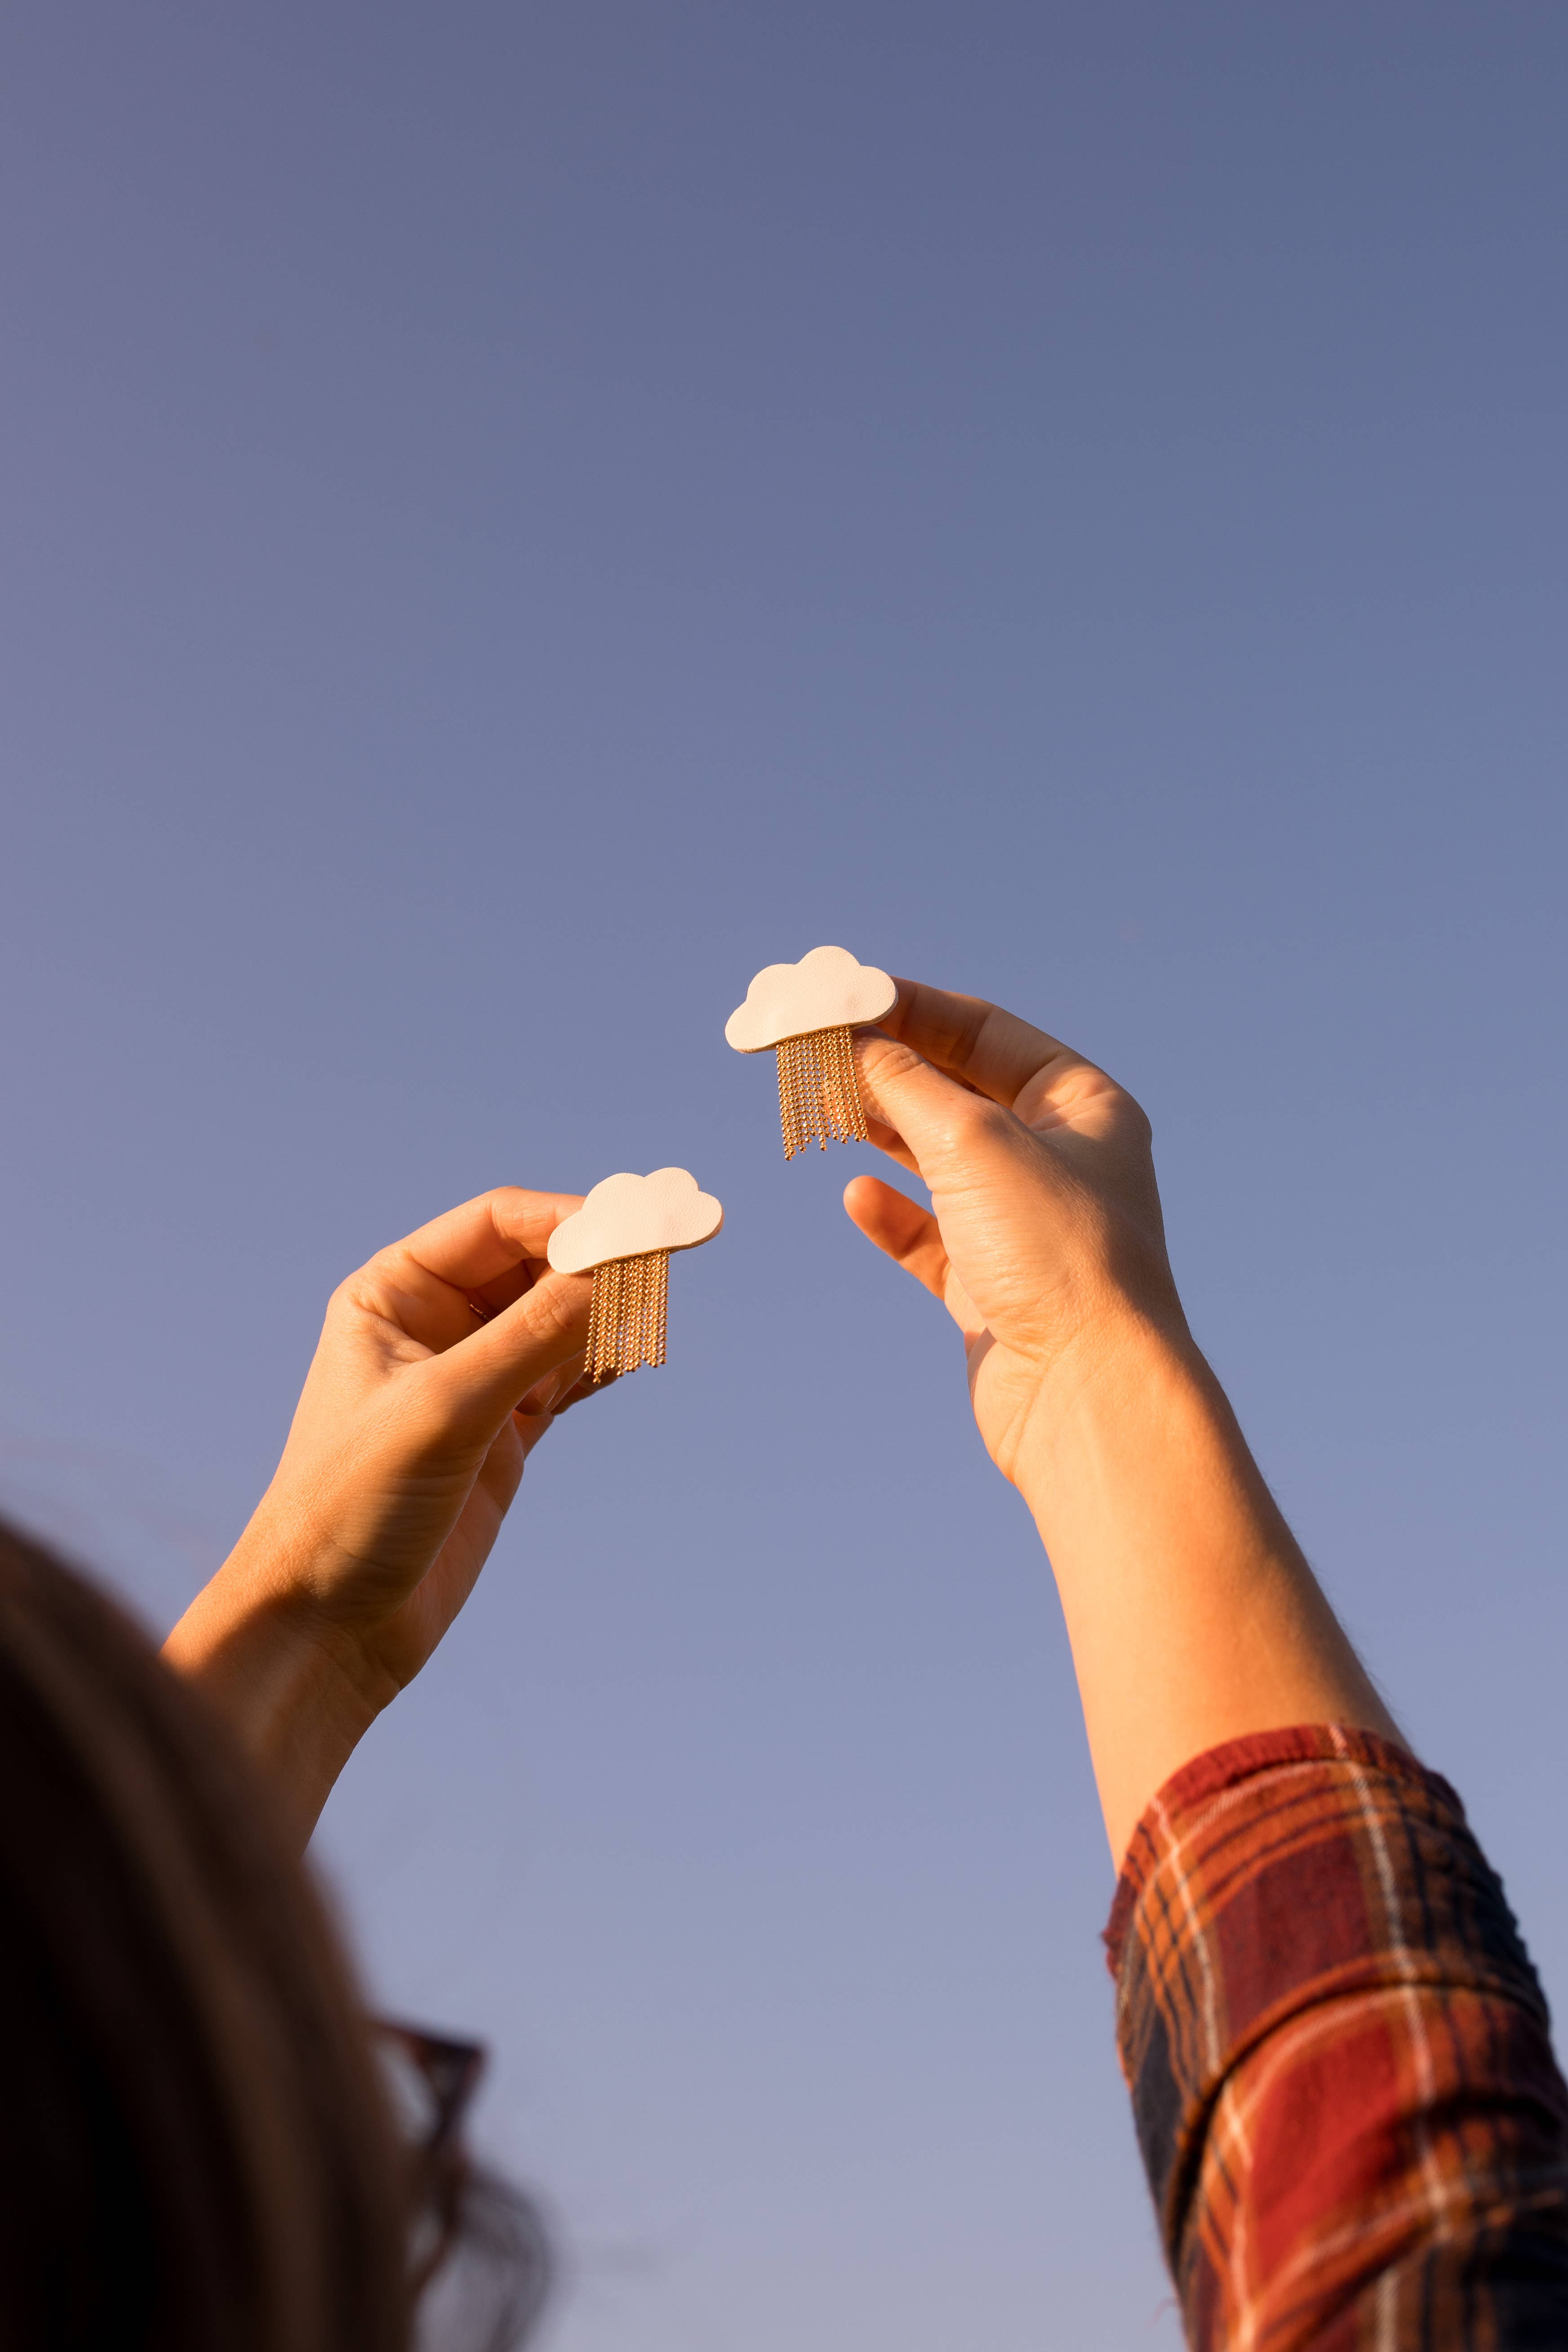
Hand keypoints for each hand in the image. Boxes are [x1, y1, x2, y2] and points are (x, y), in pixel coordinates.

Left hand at [166, 1186, 602, 1834]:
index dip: (573, 1218)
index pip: (499, 1224)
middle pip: (537, 1265)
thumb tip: (614, 1270)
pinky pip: (567, 1377)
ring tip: (657, 1314)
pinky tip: (636, 1352)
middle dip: (600, 1263)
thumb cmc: (351, 1505)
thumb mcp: (445, 1409)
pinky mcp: (502, 1435)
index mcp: (393, 1294)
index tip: (643, 1223)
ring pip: (559, 1321)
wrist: (328, 1626)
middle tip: (667, 1263)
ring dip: (609, 1312)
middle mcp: (432, 1326)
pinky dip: (603, 1362)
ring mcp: (472, 1381)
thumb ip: (531, 1337)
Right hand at [844, 981, 1185, 1483]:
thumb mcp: (973, 1141)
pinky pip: (931, 1237)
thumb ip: (905, 1083)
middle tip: (807, 1048)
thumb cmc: (1056, 1254)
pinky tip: (856, 1197)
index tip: (835, 997)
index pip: (983, 1030)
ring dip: (877, 1131)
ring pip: (936, 1160)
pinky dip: (892, 1213)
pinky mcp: (993, 1289)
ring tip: (819, 1106)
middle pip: (954, 1090)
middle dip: (882, 1066)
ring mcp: (1026, 1226)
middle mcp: (1060, 1160)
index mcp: (1083, 1106)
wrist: (1087, 1394)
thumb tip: (855, 1041)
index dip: (906, 1008)